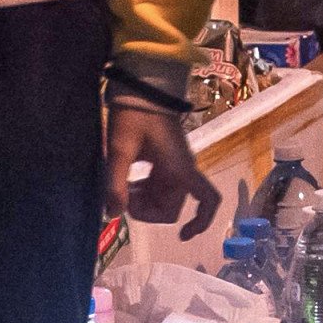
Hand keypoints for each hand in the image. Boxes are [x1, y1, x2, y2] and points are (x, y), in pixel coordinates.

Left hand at [109, 99, 226, 237]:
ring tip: (118, 186)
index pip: (208, 201)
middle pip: (171, 208)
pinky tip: (124, 180)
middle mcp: (183, 171)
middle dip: (146, 211)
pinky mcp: (164, 160)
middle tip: (121, 197)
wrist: (142, 85)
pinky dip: (141, 190)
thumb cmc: (136, 114)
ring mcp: (174, 166)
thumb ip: (116, 182)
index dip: (201, 222)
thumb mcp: (120, 148)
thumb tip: (113, 214)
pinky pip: (156, 186)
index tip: (182, 237)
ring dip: (141, 201)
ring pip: (161, 199)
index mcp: (181, 170)